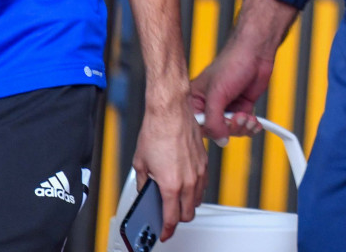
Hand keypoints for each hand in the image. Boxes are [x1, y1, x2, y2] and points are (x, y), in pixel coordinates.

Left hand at [132, 96, 206, 240]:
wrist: (171, 112)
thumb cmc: (156, 132)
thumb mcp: (141, 163)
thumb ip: (145, 183)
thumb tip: (147, 190)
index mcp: (171, 184)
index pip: (172, 218)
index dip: (167, 230)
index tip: (164, 233)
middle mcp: (188, 180)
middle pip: (188, 212)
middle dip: (178, 219)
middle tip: (169, 218)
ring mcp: (199, 171)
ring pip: (198, 199)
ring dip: (189, 204)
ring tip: (177, 203)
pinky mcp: (204, 161)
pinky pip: (203, 184)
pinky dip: (196, 190)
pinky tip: (187, 186)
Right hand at [189, 38, 271, 141]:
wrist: (257, 53)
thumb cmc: (232, 64)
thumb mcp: (217, 95)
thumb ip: (214, 121)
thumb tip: (220, 140)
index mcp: (195, 101)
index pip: (196, 127)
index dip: (210, 132)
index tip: (220, 129)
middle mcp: (209, 106)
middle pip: (215, 132)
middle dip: (230, 129)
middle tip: (239, 118)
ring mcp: (226, 108)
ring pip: (231, 132)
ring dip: (242, 128)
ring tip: (248, 117)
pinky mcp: (241, 107)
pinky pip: (244, 127)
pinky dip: (250, 127)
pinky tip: (255, 122)